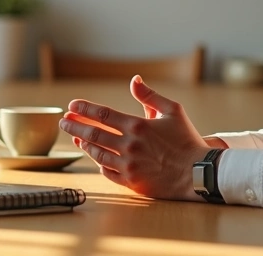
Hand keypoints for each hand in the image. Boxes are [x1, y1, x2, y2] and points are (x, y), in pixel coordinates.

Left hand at [58, 75, 210, 200]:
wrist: (199, 173)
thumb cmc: (187, 140)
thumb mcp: (172, 110)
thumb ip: (150, 95)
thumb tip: (134, 80)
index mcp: (138, 126)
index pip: (102, 115)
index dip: (84, 109)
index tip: (71, 106)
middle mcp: (129, 146)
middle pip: (94, 134)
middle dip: (75, 126)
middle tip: (63, 121)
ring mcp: (129, 166)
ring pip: (97, 154)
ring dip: (83, 144)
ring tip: (76, 138)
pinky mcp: (132, 182)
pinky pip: (107, 172)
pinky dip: (99, 164)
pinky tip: (95, 157)